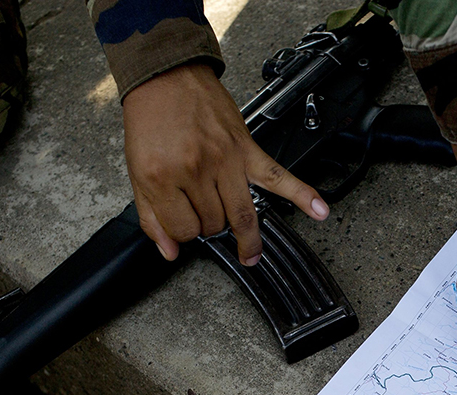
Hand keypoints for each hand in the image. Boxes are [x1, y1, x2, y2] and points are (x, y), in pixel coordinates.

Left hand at [121, 63, 328, 261]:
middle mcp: (196, 171)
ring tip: (249, 254)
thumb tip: (169, 250)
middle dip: (208, 227)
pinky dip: (302, 195)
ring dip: (247, 239)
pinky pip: (278, 177)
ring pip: (242, 216)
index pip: (183, 230)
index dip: (182, 234)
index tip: (182, 225)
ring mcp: (225, 161)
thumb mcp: (137, 171)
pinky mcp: (246, 150)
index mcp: (163, 178)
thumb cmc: (150, 120)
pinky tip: (319, 211)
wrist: (166, 78)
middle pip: (213, 225)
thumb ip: (152, 215)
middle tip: (202, 215)